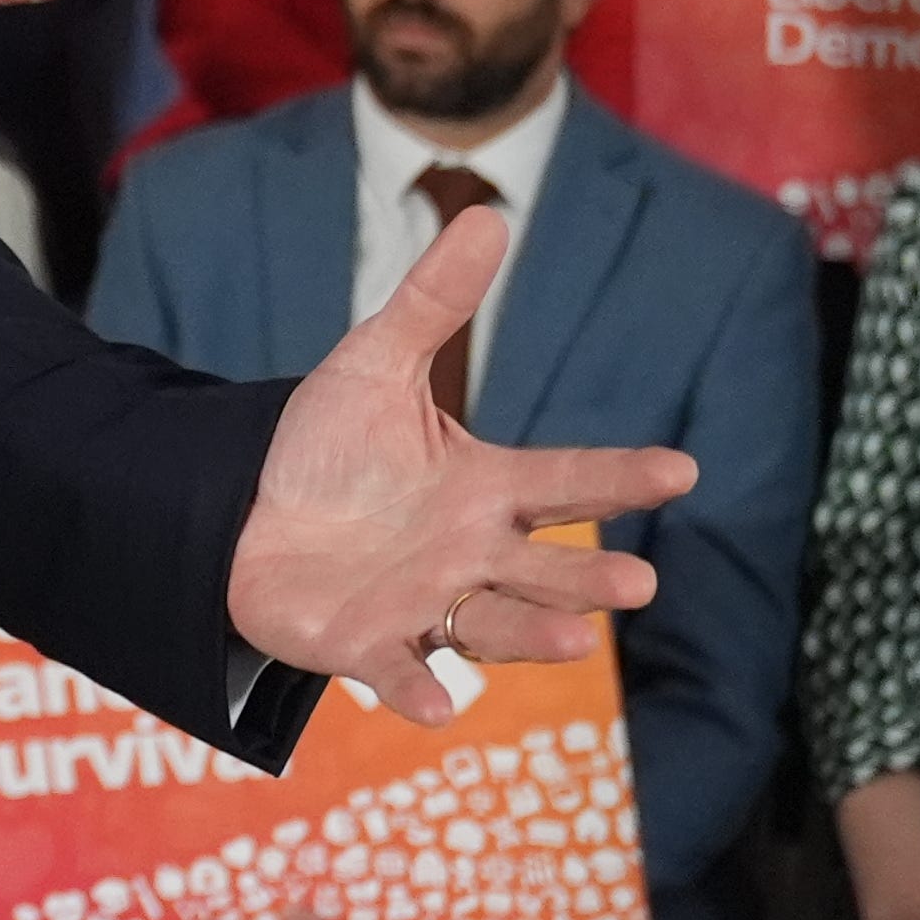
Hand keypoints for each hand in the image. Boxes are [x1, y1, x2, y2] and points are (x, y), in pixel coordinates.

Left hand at [226, 206, 679, 711]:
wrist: (237, 509)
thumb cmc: (323, 447)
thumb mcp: (375, 363)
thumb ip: (432, 301)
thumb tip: (489, 215)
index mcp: (484, 488)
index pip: (567, 478)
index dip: (621, 475)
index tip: (681, 469)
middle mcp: (470, 553)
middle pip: (546, 569)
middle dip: (590, 580)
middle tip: (638, 583)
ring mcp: (424, 605)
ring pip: (495, 627)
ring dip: (535, 637)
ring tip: (576, 640)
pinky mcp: (366, 645)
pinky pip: (403, 672)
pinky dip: (421, 691)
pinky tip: (440, 704)